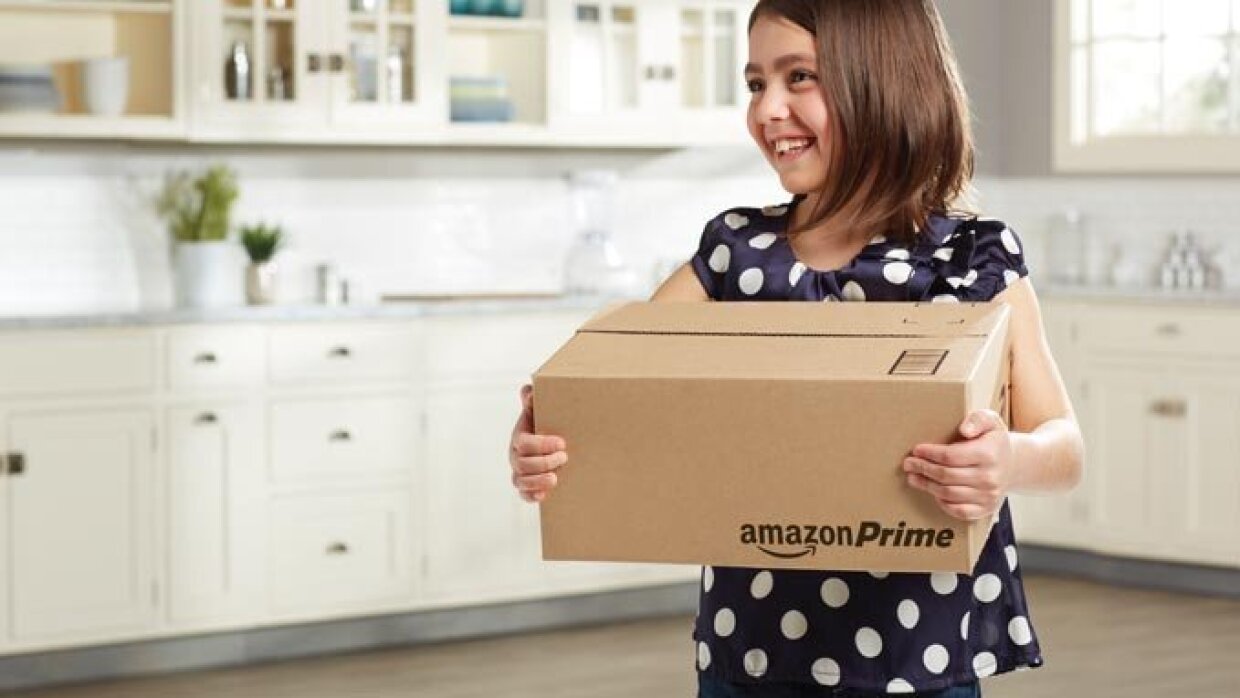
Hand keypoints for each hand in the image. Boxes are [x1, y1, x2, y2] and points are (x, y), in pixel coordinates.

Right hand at [509, 384, 567, 502]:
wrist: (550, 443)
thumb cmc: (545, 425)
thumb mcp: (540, 411)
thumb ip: (533, 399)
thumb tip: (528, 390)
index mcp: (519, 437)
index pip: (523, 443)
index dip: (541, 444)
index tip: (562, 443)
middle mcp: (516, 456)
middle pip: (522, 464)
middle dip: (544, 462)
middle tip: (565, 457)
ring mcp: (519, 473)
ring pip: (521, 481)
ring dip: (538, 481)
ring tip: (555, 478)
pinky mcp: (526, 487)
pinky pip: (523, 495)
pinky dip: (532, 496)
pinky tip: (544, 495)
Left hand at [902, 409, 1014, 521]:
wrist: (1014, 464)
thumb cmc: (993, 440)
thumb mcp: (989, 420)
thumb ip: (977, 419)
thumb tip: (964, 430)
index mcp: (989, 454)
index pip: (950, 456)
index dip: (930, 454)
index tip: (916, 450)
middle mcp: (990, 477)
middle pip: (946, 475)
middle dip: (923, 469)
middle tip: (909, 463)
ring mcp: (989, 495)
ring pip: (948, 494)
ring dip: (927, 486)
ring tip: (913, 477)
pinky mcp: (986, 508)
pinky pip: (959, 511)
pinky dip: (943, 504)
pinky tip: (933, 493)